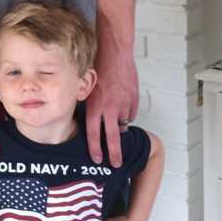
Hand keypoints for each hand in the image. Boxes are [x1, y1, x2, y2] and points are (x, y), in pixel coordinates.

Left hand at [85, 38, 138, 167]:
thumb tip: (92, 121)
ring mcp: (123, 105)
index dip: (95, 149)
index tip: (97, 159)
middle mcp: (109, 109)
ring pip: (123, 123)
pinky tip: (123, 103)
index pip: (94, 134)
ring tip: (117, 115)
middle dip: (114, 153)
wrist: (115, 55)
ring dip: (120, 124)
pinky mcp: (134, 100)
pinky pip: (131, 112)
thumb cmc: (98, 69)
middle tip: (116, 165)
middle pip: (112, 137)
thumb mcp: (88, 90)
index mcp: (95, 107)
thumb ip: (91, 106)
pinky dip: (127, 112)